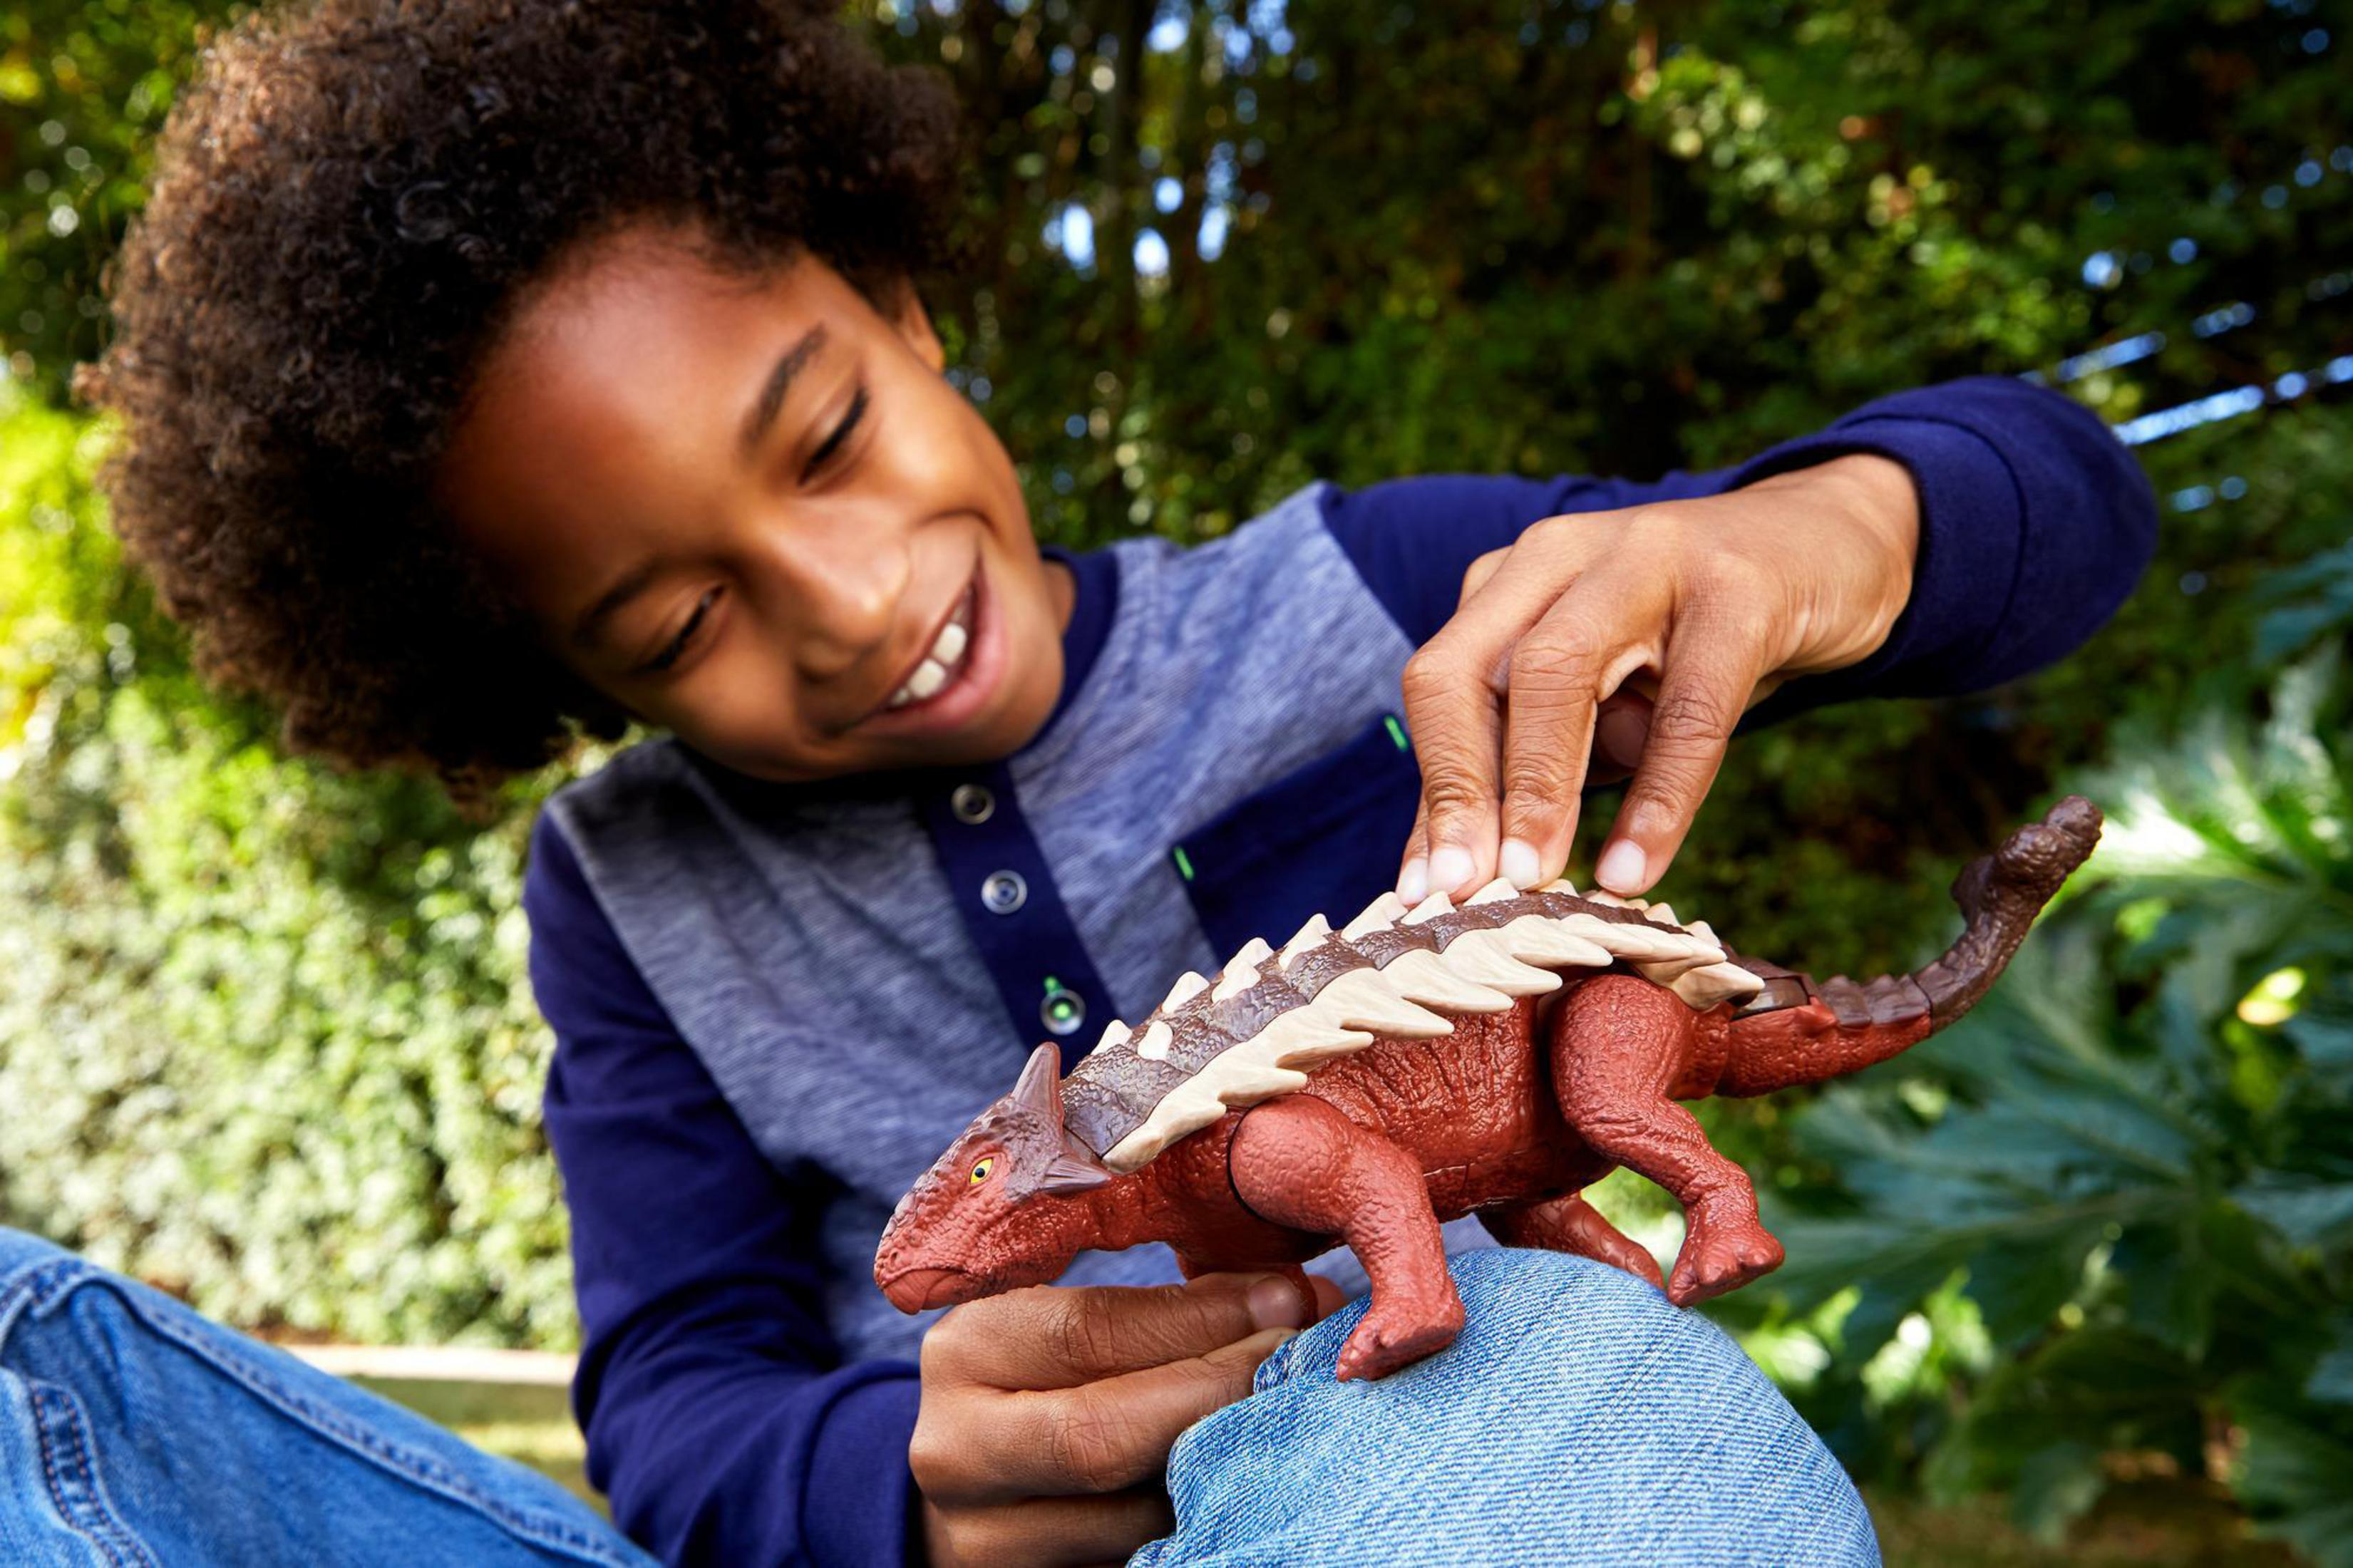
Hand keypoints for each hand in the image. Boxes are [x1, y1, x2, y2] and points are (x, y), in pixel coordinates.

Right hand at [910, 1272, 1338, 1566]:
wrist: (978, 1481)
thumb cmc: (1045, 1380)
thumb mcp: (1076, 1328)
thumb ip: (1174, 1311)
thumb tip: (1294, 1300)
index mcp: (963, 1354)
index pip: (1087, 1332)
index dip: (1200, 1319)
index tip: (1288, 1302)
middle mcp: (955, 1453)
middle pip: (1101, 1437)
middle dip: (1217, 1396)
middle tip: (1301, 1366)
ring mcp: (986, 1542)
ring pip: (1129, 1521)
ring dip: (1223, 1471)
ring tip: (1288, 1424)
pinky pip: (1137, 1561)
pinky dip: (1202, 1526)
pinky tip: (1250, 1489)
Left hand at [1396, 453, 1918, 900]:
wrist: (1824, 552)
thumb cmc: (1688, 646)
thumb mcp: (1597, 703)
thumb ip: (1523, 775)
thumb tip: (1447, 883)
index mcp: (1511, 583)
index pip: (1441, 688)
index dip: (1430, 796)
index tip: (1420, 898)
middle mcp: (1559, 556)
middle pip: (1476, 673)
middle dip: (1463, 790)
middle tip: (1463, 892)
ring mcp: (1645, 559)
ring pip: (1561, 671)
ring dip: (1539, 788)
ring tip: (1532, 881)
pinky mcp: (1736, 590)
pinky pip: (1690, 705)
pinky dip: (1659, 795)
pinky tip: (1637, 865)